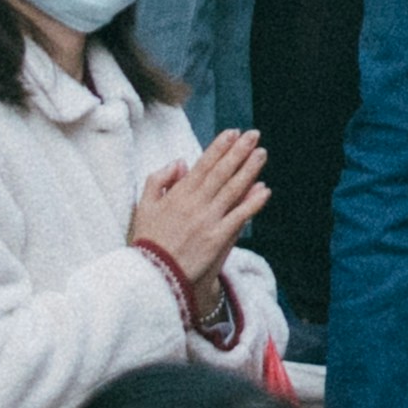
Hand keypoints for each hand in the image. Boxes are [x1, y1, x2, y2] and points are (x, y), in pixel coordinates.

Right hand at [132, 130, 268, 277]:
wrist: (152, 275)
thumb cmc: (148, 241)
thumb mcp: (143, 207)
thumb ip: (158, 181)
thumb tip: (181, 162)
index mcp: (177, 195)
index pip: (203, 166)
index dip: (219, 147)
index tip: (233, 132)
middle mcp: (195, 204)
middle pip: (221, 172)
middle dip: (239, 151)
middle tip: (254, 135)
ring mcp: (207, 220)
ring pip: (233, 189)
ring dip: (249, 170)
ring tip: (261, 153)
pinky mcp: (217, 238)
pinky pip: (239, 216)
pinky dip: (253, 203)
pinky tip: (265, 190)